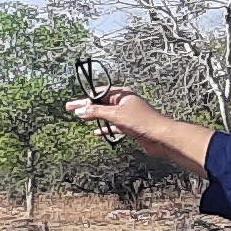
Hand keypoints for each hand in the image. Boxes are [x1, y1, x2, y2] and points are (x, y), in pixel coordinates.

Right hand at [67, 85, 216, 175]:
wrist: (161, 137)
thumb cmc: (142, 122)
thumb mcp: (115, 115)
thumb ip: (96, 112)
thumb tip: (80, 110)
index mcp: (122, 95)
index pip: (98, 94)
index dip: (84, 99)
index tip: (72, 105)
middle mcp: (124, 102)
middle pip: (101, 103)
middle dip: (86, 107)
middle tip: (70, 109)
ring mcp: (127, 115)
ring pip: (106, 114)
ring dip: (94, 117)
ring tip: (80, 118)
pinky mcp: (130, 127)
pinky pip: (113, 126)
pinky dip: (104, 128)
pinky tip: (96, 132)